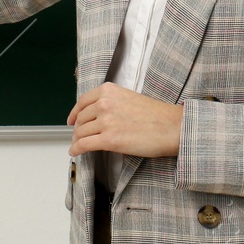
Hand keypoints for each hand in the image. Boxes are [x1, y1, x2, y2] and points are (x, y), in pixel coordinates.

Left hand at [66, 82, 183, 158]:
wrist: (172, 127)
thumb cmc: (156, 115)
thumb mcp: (128, 98)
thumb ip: (111, 102)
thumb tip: (97, 115)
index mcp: (108, 91)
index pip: (82, 102)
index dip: (74, 113)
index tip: (71, 120)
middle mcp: (104, 103)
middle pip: (81, 118)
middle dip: (78, 129)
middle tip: (78, 136)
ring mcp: (106, 121)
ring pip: (81, 132)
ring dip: (77, 140)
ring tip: (78, 145)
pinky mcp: (109, 140)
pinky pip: (84, 145)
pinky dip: (76, 149)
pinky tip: (75, 152)